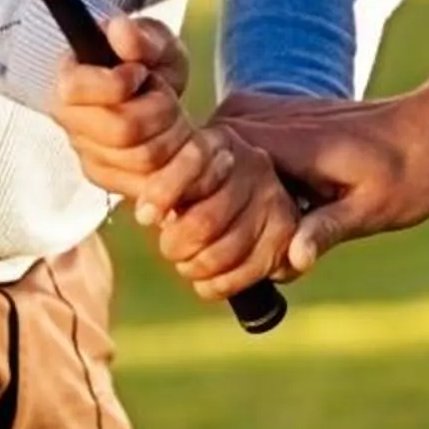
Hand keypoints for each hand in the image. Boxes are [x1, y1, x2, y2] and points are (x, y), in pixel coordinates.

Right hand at [51, 14, 210, 210]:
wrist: (157, 92)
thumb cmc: (148, 61)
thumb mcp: (153, 40)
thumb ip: (140, 36)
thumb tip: (120, 29)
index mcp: (71, 82)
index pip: (76, 91)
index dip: (116, 82)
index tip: (139, 71)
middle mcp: (75, 125)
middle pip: (121, 130)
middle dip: (159, 109)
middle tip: (165, 92)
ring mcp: (93, 158)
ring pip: (143, 160)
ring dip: (175, 133)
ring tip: (176, 113)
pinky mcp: (116, 183)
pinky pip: (155, 185)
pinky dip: (183, 163)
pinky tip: (190, 140)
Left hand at [147, 128, 300, 304]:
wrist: (255, 188)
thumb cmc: (197, 184)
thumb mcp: (174, 167)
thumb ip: (158, 181)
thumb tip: (146, 213)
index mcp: (220, 143)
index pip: (191, 160)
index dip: (162, 191)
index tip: (143, 215)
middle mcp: (253, 166)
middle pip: (203, 222)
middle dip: (176, 245)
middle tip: (170, 245)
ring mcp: (273, 201)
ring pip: (221, 254)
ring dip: (195, 267)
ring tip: (187, 262)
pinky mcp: (285, 235)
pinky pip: (242, 273)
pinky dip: (216, 285)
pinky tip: (206, 279)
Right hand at [221, 46, 428, 275]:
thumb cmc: (408, 170)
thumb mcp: (374, 208)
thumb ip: (328, 229)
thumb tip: (293, 259)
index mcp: (279, 138)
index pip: (198, 180)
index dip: (206, 225)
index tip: (236, 254)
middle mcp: (253, 118)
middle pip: (194, 183)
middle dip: (216, 229)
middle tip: (268, 258)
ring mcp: (251, 116)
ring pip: (205, 178)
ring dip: (228, 219)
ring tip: (283, 243)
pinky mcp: (257, 126)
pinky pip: (223, 168)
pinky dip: (241, 204)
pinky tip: (284, 225)